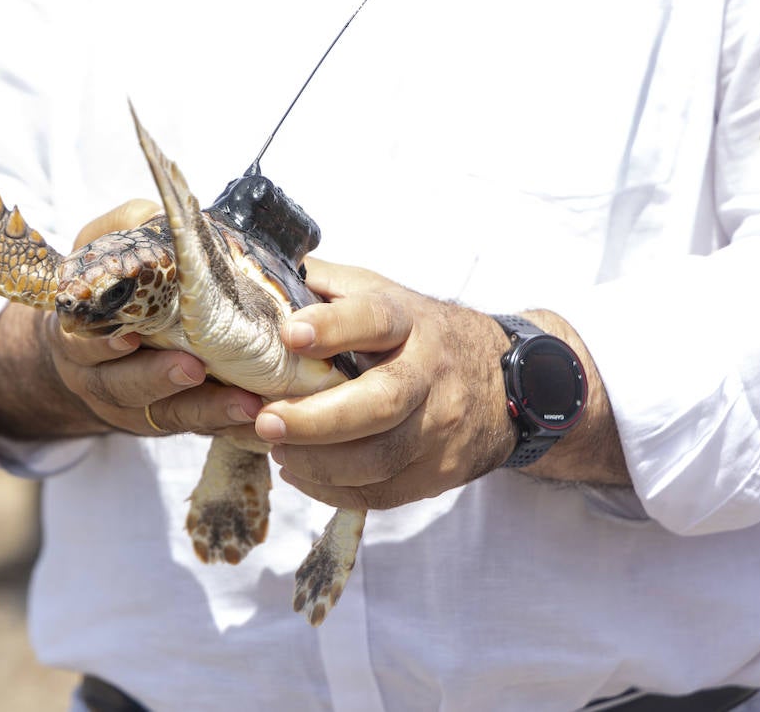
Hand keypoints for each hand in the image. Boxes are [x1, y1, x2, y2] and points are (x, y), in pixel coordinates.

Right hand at [0, 198, 262, 440]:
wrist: (93, 344)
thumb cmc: (106, 286)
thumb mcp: (100, 249)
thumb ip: (125, 228)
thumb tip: (162, 210)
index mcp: (79, 337)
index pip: (86, 347)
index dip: (104, 348)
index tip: (131, 340)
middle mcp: (101, 380)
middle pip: (125, 390)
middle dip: (160, 381)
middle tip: (195, 369)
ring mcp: (136, 407)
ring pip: (168, 418)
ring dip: (207, 412)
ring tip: (245, 404)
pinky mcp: (171, 422)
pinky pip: (199, 432)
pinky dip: (230, 429)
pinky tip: (262, 423)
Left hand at [255, 258, 513, 509]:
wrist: (506, 382)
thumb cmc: (417, 333)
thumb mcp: (380, 294)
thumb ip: (323, 285)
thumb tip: (253, 267)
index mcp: (409, 321)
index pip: (375, 319)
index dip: (333, 327)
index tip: (289, 334)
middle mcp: (431, 373)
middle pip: (380, 402)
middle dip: (317, 419)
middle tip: (265, 421)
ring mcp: (441, 427)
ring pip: (381, 458)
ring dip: (319, 463)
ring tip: (275, 449)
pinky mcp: (441, 471)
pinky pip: (383, 491)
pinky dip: (333, 489)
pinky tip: (298, 472)